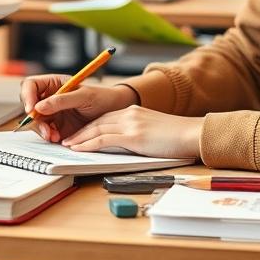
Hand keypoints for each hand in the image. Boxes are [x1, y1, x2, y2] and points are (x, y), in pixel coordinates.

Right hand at [19, 75, 136, 143]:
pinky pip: (45, 132)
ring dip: (41, 129)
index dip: (27, 95)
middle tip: (43, 126)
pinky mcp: (56, 127)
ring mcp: (52, 113)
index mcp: (53, 84)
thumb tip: (39, 106)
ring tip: (53, 135)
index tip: (31, 108)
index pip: (31, 85)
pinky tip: (57, 138)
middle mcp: (49, 98)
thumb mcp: (83, 96)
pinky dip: (48, 136)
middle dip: (34, 117)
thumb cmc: (101, 97)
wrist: (114, 113)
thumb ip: (61, 100)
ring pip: (35, 121)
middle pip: (29, 105)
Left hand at [60, 105, 203, 159]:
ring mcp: (130, 124)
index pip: (104, 118)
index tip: (77, 134)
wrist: (194, 134)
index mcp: (133, 111)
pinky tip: (79, 149)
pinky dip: (88, 144)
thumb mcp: (152, 129)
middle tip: (66, 140)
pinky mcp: (133, 136)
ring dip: (79, 138)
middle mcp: (129, 114)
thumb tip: (124, 142)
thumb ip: (136, 132)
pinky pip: (103, 139)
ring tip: (68, 145)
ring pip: (96, 129)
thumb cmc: (178, 137)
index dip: (88, 126)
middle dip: (79, 132)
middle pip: (96, 122)